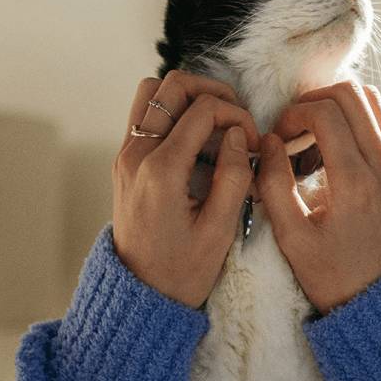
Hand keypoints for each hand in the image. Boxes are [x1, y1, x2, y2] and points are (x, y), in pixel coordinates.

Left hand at [111, 70, 260, 307]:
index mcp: (161, 170)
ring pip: (153, 94)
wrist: (140, 295)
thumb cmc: (182, 271)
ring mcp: (126, 155)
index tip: (254, 143)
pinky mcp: (126, 162)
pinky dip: (176, 118)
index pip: (203, 108)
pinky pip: (147, 117)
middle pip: (171, 85)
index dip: (238, 116)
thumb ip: (233, 176)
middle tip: (238, 121)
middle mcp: (136, 154)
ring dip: (190, 100)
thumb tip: (239, 135)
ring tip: (218, 129)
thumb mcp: (220, 230)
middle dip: (212, 93)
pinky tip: (201, 148)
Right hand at [257, 82, 380, 314]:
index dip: (292, 114)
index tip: (277, 139)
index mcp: (356, 182)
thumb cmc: (332, 276)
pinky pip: (379, 124)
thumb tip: (269, 142)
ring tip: (308, 136)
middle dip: (313, 100)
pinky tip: (328, 149)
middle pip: (352, 93)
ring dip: (334, 106)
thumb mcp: (291, 238)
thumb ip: (274, 184)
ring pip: (371, 102)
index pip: (326, 112)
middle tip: (291, 129)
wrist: (379, 304)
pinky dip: (351, 121)